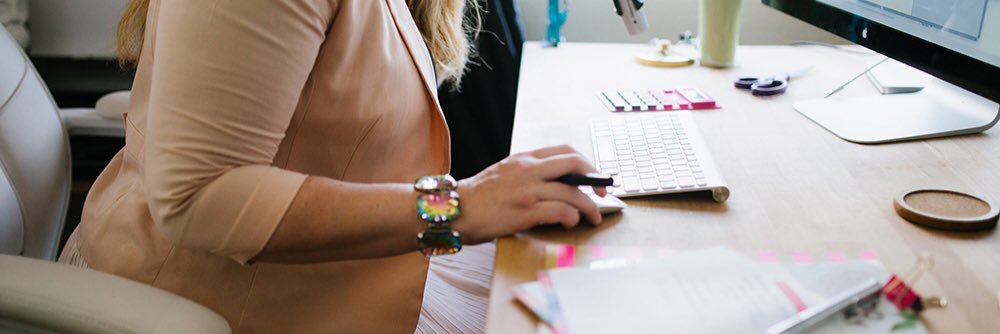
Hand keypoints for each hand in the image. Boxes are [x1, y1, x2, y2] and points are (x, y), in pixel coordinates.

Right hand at [455, 145, 606, 243]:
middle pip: (574, 164)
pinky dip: (571, 216)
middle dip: (595, 179)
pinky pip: (560, 210)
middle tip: (602, 193)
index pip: (565, 151)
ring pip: (572, 192)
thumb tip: (557, 183)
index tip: (593, 176)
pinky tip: (571, 222)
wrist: (455, 210)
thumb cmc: (479, 196)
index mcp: (525, 159)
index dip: (586, 163)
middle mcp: (529, 170)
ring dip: (589, 206)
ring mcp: (528, 190)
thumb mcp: (505, 172)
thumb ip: (529, 173)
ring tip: (593, 217)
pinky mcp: (526, 211)